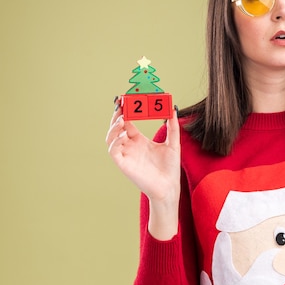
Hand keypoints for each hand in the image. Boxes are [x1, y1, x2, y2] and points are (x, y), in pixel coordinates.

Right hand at [106, 101, 180, 237]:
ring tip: (122, 118)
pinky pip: (113, 150)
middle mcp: (130, 146)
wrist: (169, 187)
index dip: (125, 109)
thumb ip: (172, 127)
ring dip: (114, 126)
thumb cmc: (170, 168)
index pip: (128, 121)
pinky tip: (124, 134)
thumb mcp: (173, 143)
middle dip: (117, 114)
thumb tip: (173, 108)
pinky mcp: (123, 164)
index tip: (126, 97)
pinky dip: (115, 140)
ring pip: (111, 137)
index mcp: (139, 140)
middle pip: (117, 126)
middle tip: (121, 102)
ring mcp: (126, 154)